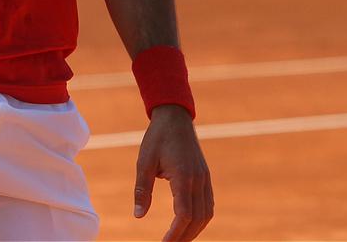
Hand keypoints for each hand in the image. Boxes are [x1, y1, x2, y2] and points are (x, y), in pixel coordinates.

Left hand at [134, 105, 212, 240]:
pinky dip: (200, 218)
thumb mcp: (144, 161)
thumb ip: (142, 189)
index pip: (184, 214)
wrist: (174, 116)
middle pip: (197, 219)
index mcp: (183, 176)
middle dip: (184, 237)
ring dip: (194, 230)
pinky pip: (208, 204)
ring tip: (178, 239)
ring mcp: (204, 178)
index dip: (175, 234)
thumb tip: (138, 216)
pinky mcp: (205, 176)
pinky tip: (188, 224)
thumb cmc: (157, 137)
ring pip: (206, 214)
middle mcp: (198, 179)